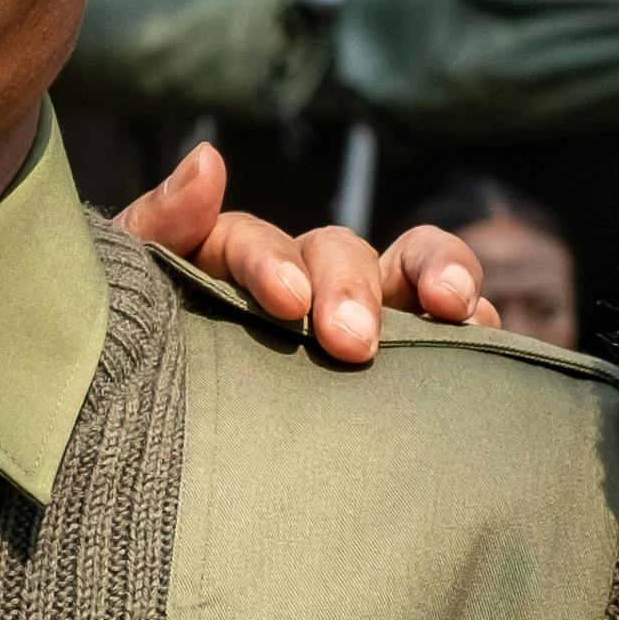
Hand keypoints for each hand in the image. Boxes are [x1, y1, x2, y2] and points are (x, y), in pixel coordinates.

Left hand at [116, 143, 495, 362]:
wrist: (156, 460)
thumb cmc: (140, 363)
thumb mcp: (130, 296)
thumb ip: (160, 228)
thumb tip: (208, 159)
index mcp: (231, 262)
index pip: (253, 241)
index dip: (272, 262)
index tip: (286, 302)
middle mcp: (304, 279)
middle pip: (338, 252)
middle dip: (350, 287)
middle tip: (352, 341)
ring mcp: (361, 314)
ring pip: (411, 269)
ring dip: (438, 274)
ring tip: (457, 308)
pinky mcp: (406, 362)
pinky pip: (451, 329)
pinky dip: (476, 323)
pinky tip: (487, 339)